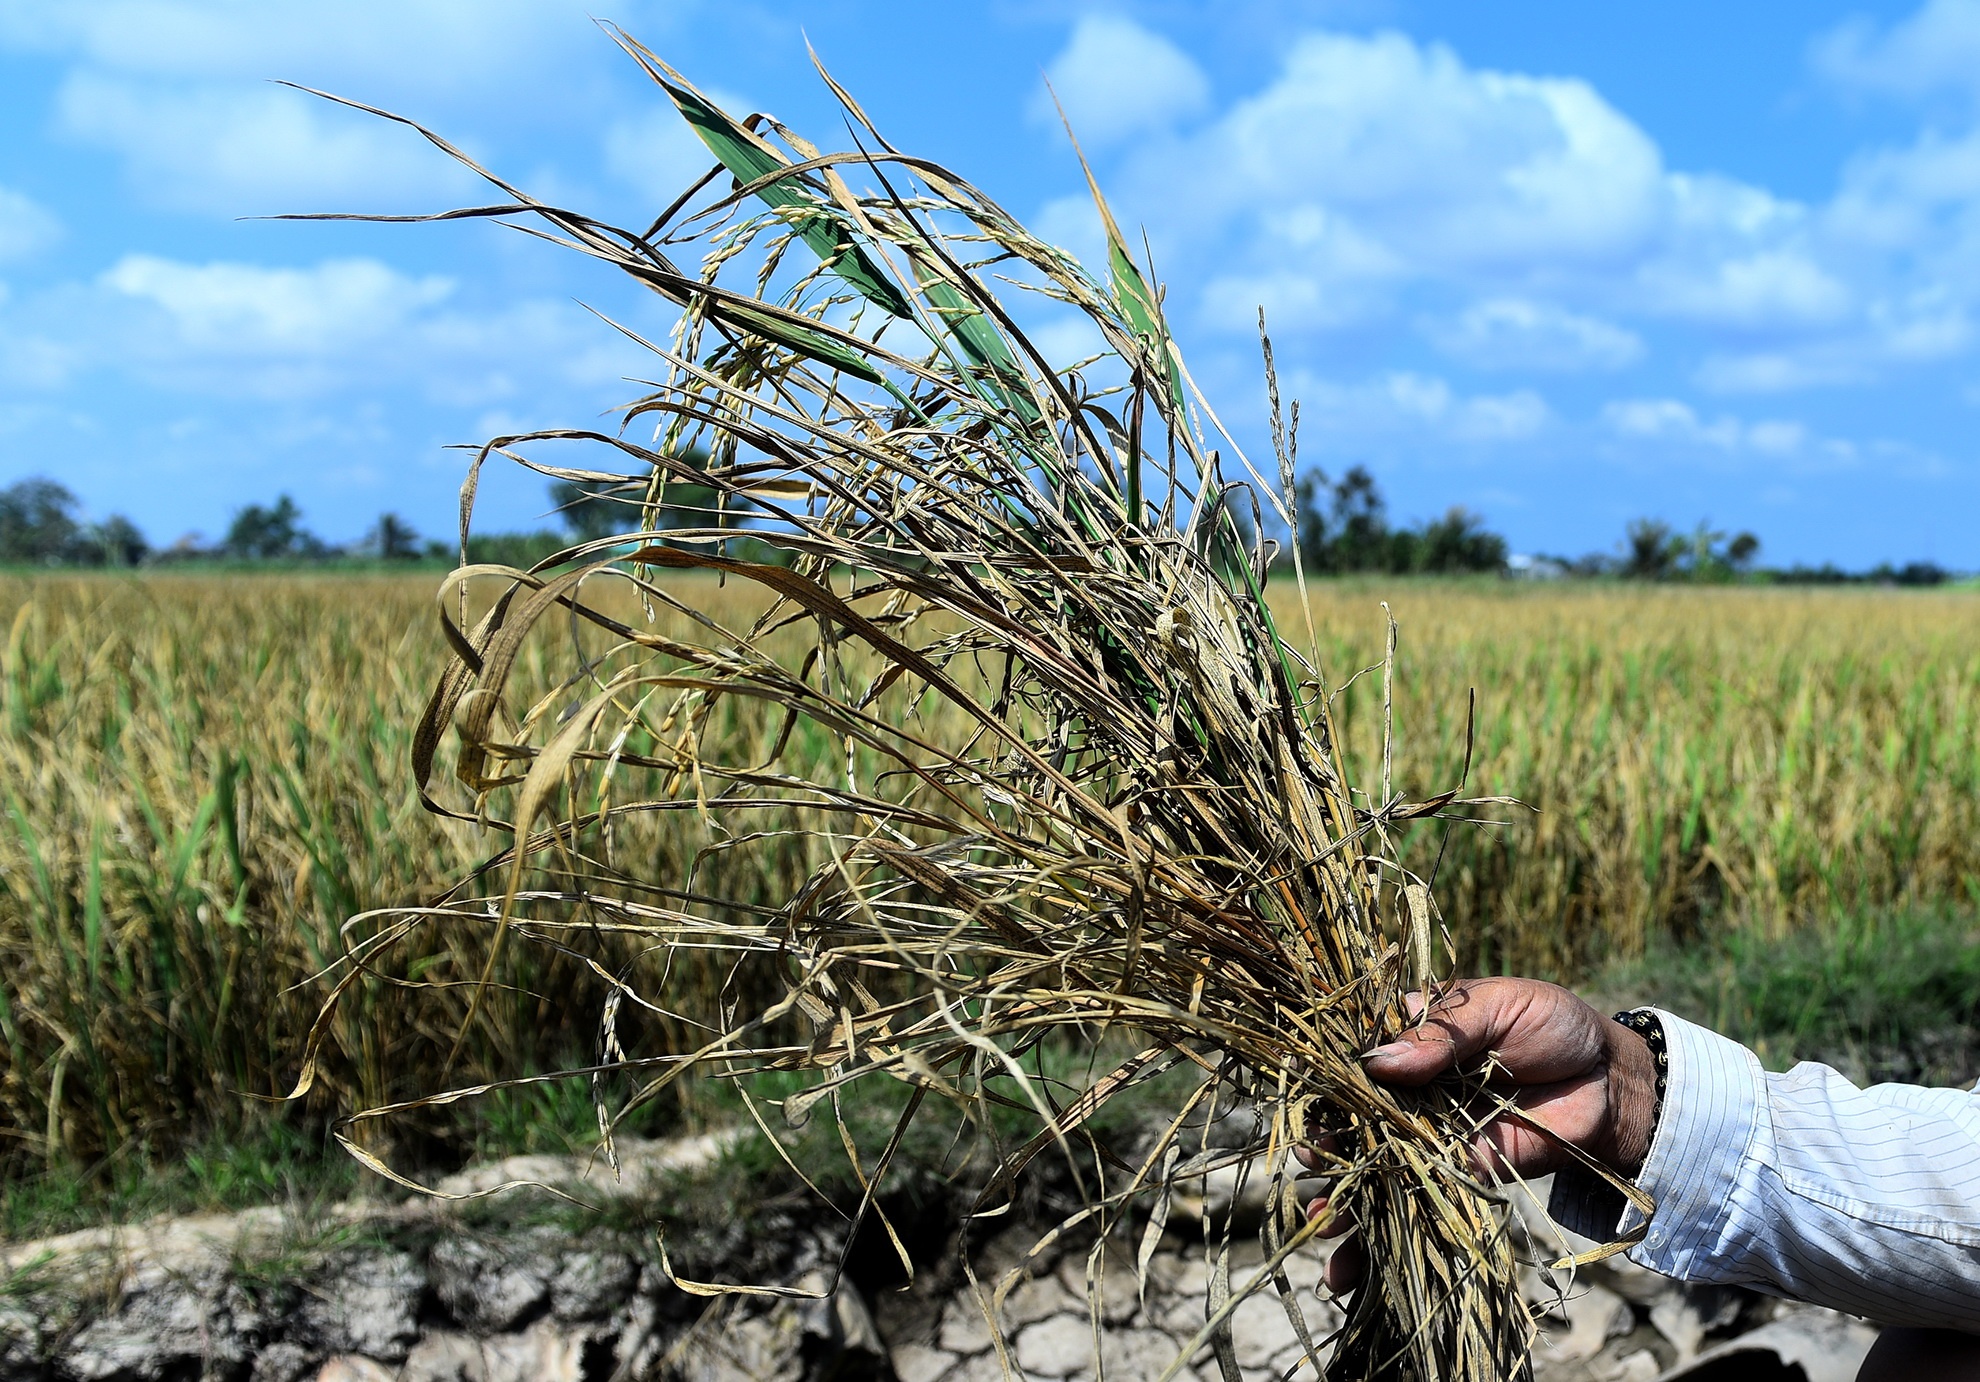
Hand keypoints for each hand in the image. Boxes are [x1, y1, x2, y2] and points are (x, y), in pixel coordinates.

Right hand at [1298, 977, 1657, 1291]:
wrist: (1611, 1079)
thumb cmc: (1554, 1023)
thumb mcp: (1497, 1005)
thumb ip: (1441, 1031)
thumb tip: (1378, 1062)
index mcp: (1412, 1037)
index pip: (1358, 1058)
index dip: (1329, 1081)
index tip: (1314, 1103)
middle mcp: (1412, 1088)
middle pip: (1356, 1119)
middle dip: (1328, 1145)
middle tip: (1313, 1162)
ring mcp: (1433, 1134)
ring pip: (1378, 1166)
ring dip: (1347, 1198)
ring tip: (1323, 1224)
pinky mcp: (1463, 1173)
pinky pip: (1420, 1201)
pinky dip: (1388, 1232)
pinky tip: (1354, 1262)